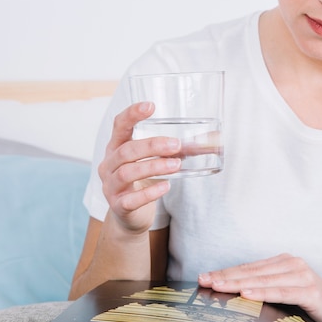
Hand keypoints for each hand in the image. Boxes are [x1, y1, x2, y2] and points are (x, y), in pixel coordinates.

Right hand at [98, 102, 181, 233]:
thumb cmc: (142, 182)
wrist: (129, 215)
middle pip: (126, 150)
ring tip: (176, 165)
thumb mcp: (154, 161)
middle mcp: (109, 164)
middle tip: (176, 145)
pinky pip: (132, 199)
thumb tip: (212, 140)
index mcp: (116, 148)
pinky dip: (150, 192)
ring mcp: (111, 186)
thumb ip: (178, 150)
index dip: (132, 114)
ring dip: (154, 167)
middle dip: (152, 145)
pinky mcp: (119, 205)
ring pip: (127, 172)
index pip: (119, 126)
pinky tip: (166, 187)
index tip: (150, 106)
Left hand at [198, 253, 321, 321]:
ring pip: (263, 280)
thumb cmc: (313, 304)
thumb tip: (236, 293)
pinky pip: (281, 292)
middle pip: (253, 272)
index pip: (249, 267)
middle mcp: (292, 264)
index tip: (206, 276)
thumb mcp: (286, 292)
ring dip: (238, 284)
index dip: (227, 271)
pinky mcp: (309, 291)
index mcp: (284, 262)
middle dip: (227, 277)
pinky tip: (247, 295)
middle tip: (205, 280)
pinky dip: (263, 293)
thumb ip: (266, 287)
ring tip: (219, 287)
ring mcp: (302, 276)